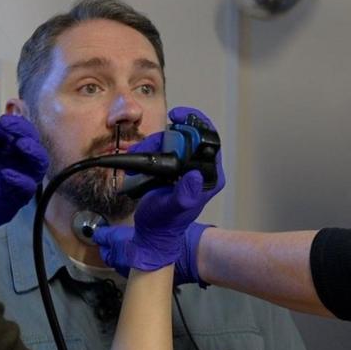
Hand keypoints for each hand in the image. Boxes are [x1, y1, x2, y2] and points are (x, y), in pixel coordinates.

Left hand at [0, 115, 48, 256]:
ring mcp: (19, 178)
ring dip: (33, 150)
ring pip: (39, 161)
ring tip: (21, 144)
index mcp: (0, 147)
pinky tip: (7, 174)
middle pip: (30, 139)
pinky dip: (20, 179)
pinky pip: (28, 187)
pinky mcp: (18, 198)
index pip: (8, 129)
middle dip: (22, 128)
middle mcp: (13, 159)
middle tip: (7, 124)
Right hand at [93, 107, 223, 274]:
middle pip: (188, 136)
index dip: (197, 123)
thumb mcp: (173, 208)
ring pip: (172, 141)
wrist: (152, 232)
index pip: (211, 140)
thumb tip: (195, 175)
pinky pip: (163, 149)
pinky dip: (150, 150)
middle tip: (151, 145)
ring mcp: (187, 168)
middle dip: (167, 136)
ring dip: (154, 144)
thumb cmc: (164, 224)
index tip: (177, 117)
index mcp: (210, 177)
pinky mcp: (173, 168)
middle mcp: (201, 169)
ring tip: (139, 154)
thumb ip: (185, 194)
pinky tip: (139, 158)